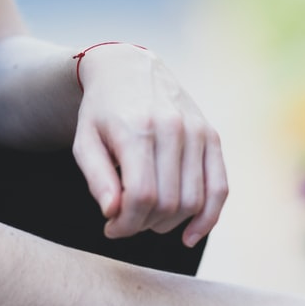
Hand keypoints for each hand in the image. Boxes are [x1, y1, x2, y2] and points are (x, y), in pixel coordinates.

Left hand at [70, 44, 228, 246]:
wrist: (128, 69)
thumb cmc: (101, 112)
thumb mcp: (84, 142)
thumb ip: (97, 178)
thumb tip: (113, 213)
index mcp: (138, 129)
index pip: (142, 195)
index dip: (126, 223)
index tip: (111, 228)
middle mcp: (173, 128)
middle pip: (169, 202)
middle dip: (144, 224)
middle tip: (126, 222)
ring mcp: (198, 131)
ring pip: (194, 200)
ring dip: (170, 224)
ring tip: (147, 219)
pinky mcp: (212, 136)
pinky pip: (220, 187)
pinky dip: (208, 218)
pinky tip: (190, 236)